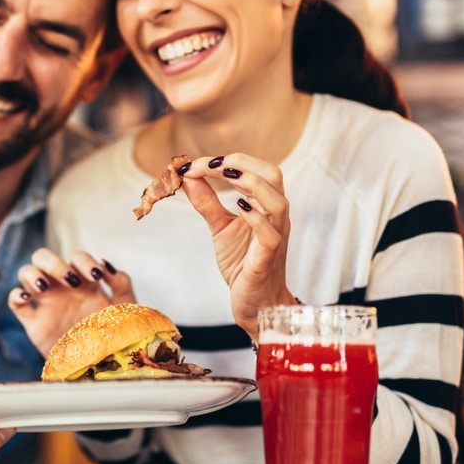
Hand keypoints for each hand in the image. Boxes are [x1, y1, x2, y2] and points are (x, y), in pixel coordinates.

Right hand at [7, 248, 135, 355]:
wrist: (104, 366)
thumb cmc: (116, 334)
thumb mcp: (126, 307)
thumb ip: (121, 283)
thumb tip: (106, 264)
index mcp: (83, 281)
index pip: (76, 258)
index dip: (84, 261)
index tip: (95, 275)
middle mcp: (61, 288)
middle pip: (44, 258)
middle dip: (54, 263)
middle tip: (70, 279)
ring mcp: (45, 303)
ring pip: (26, 273)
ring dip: (32, 273)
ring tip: (44, 286)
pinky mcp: (34, 322)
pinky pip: (15, 302)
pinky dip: (15, 295)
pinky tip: (26, 298)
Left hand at [179, 154, 296, 341]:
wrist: (256, 303)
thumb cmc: (243, 264)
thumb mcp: (220, 227)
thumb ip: (206, 202)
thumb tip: (186, 176)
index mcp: (266, 206)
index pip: (258, 170)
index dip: (231, 160)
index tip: (197, 163)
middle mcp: (276, 218)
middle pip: (273, 176)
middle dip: (242, 163)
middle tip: (211, 164)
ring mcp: (275, 237)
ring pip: (277, 202)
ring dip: (250, 184)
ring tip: (225, 176)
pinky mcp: (268, 259)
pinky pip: (270, 234)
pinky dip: (255, 217)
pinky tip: (238, 207)